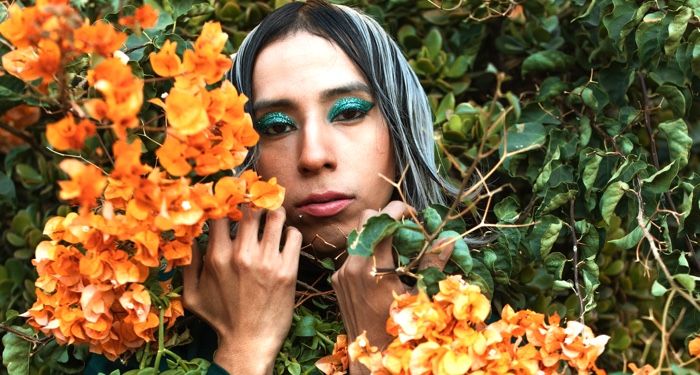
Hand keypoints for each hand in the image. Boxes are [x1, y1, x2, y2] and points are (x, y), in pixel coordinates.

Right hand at [183, 207, 301, 374]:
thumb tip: (189, 237)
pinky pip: (293, 235)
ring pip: (275, 217)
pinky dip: (291, 231)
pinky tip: (286, 237)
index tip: (230, 195)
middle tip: (257, 196)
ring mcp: (266, 261)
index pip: (221, 212)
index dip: (225, 199)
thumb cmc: (220, 319)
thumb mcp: (192, 295)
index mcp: (217, 257)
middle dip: (253, 199)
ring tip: (274, 214)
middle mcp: (242, 255)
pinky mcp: (288, 270)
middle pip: (250, 209)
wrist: (249, 343)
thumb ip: (188, 265)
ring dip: (275, 212)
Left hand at [331, 201, 453, 373]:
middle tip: (403, 228)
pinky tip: (379, 269)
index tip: (412, 214)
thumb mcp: (420, 296)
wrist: (373, 354)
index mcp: (374, 268)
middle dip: (385, 218)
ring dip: (375, 236)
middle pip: (365, 220)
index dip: (399, 210)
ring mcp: (341, 273)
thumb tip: (449, 239)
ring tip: (393, 249)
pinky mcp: (336, 280)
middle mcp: (353, 266)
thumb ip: (433, 264)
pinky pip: (350, 256)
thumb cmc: (401, 327)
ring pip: (356, 237)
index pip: (383, 221)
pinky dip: (365, 254)